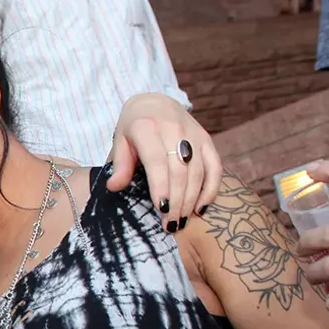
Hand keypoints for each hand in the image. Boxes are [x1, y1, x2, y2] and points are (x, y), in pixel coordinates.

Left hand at [106, 94, 221, 228]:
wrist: (156, 102)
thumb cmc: (134, 127)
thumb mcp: (120, 140)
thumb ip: (120, 164)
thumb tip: (114, 187)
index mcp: (147, 127)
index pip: (156, 160)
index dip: (160, 186)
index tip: (161, 209)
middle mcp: (173, 128)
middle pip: (179, 170)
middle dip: (177, 200)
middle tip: (170, 225)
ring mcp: (193, 134)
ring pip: (198, 171)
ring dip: (191, 199)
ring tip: (181, 222)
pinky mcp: (207, 140)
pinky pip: (215, 166)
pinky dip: (211, 189)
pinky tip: (201, 208)